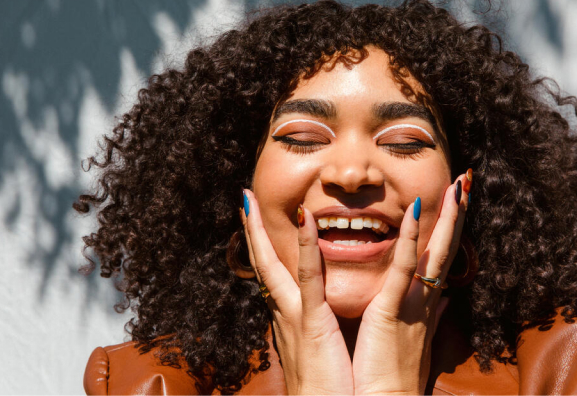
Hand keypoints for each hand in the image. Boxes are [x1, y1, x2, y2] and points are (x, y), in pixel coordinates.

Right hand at [242, 190, 353, 394]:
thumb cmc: (333, 392)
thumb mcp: (327, 355)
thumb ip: (328, 331)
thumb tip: (333, 319)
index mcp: (292, 321)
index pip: (273, 277)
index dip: (262, 249)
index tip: (256, 222)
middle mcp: (285, 316)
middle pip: (262, 265)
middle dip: (251, 232)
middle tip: (243, 200)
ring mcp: (296, 317)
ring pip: (271, 266)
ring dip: (259, 231)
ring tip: (249, 200)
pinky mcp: (313, 324)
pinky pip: (306, 278)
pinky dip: (304, 245)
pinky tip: (303, 218)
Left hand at [352, 172, 469, 394]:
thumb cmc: (390, 373)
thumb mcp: (412, 336)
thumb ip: (427, 314)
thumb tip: (443, 301)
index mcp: (424, 302)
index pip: (443, 256)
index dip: (453, 227)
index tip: (460, 199)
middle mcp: (425, 299)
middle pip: (448, 248)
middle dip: (459, 213)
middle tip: (468, 179)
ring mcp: (413, 303)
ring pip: (437, 253)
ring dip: (448, 217)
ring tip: (458, 185)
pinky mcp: (392, 310)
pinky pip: (406, 269)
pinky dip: (412, 240)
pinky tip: (418, 212)